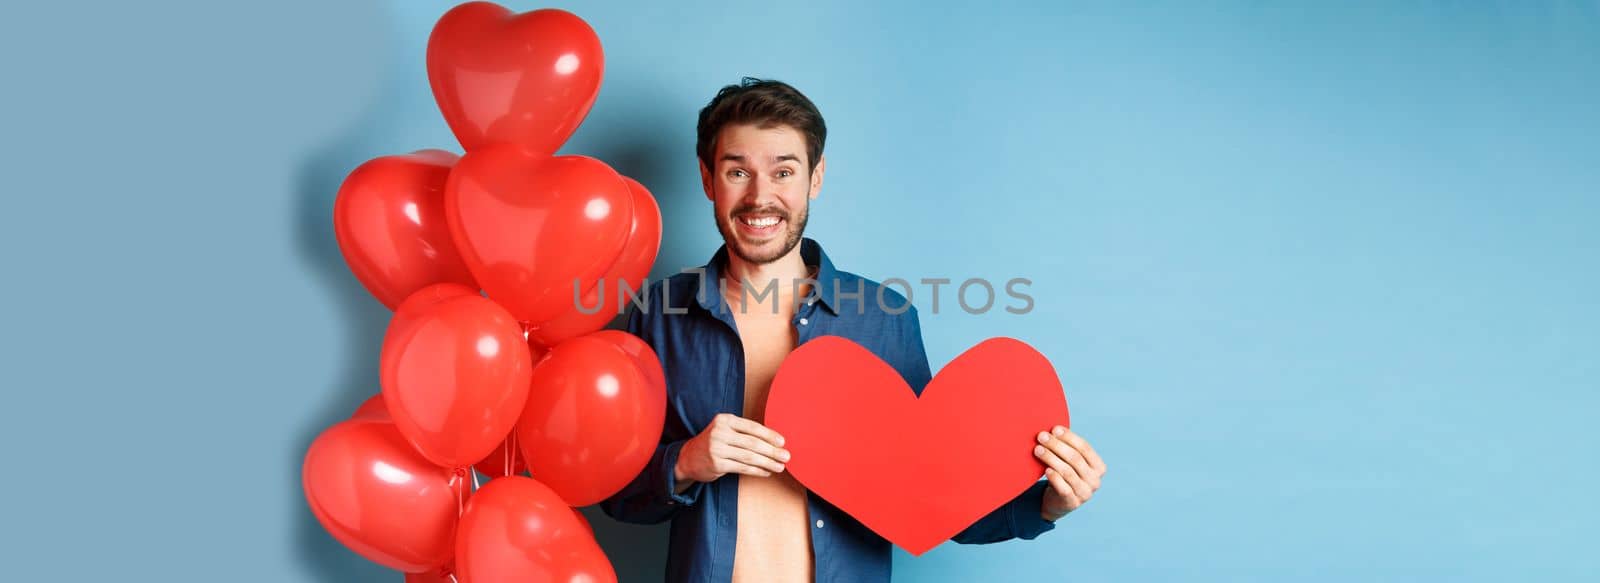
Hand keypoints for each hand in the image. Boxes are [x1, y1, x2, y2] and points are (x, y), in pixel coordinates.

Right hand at [674, 413, 790, 488]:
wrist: (688, 458)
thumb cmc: (713, 443)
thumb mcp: (724, 430)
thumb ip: (744, 432)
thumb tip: (773, 440)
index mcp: (724, 420)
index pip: (752, 427)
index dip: (769, 435)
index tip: (782, 442)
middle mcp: (720, 432)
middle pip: (752, 443)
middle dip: (772, 451)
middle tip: (786, 456)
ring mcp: (717, 449)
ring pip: (749, 457)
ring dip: (767, 462)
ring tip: (779, 466)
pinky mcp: (717, 464)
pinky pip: (742, 468)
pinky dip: (757, 471)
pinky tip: (766, 472)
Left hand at [1034, 426, 1105, 520]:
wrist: (1057, 502)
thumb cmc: (1064, 475)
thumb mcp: (1070, 462)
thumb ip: (1068, 447)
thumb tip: (1053, 429)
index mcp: (1098, 467)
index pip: (1084, 448)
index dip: (1069, 437)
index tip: (1054, 429)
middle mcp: (1095, 480)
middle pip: (1075, 458)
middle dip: (1056, 445)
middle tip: (1041, 436)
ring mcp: (1085, 493)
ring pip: (1067, 471)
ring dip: (1051, 458)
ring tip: (1037, 449)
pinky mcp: (1073, 503)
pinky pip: (1063, 488)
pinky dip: (1054, 477)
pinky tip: (1046, 469)